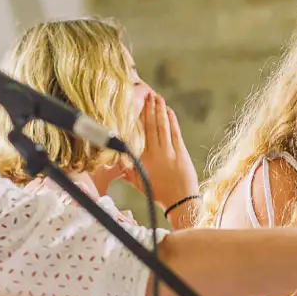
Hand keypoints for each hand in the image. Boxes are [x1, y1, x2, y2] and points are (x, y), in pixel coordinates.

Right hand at [137, 92, 199, 213]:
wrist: (180, 200)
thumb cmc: (159, 193)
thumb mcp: (138, 183)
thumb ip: (127, 170)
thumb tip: (114, 162)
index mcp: (144, 159)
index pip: (140, 134)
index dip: (140, 118)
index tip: (137, 106)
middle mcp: (156, 152)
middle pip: (152, 126)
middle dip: (150, 109)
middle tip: (148, 94)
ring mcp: (170, 151)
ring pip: (163, 126)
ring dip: (160, 111)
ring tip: (158, 98)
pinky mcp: (181, 152)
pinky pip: (175, 132)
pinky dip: (172, 121)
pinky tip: (169, 111)